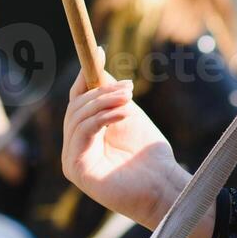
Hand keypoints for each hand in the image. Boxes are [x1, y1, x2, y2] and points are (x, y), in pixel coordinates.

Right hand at [61, 67, 182, 231]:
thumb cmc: (149, 156)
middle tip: (128, 88)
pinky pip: (82, 133)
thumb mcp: (127, 115)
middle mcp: (74, 147)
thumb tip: (95, 69)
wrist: (164, 187)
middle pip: (75, 106)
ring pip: (78, 117)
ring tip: (129, 99)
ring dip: (104, 103)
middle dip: (101, 92)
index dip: (85, 76)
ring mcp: (72, 160)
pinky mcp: (76, 170)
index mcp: (85, 135)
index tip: (99, 50)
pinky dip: (102, 118)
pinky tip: (124, 114)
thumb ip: (110, 96)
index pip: (77, 100)